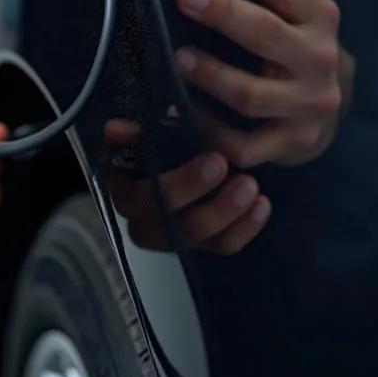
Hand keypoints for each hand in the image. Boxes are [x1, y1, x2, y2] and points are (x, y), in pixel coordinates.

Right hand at [102, 119, 270, 253]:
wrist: (196, 156)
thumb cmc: (165, 141)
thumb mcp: (151, 132)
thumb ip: (134, 134)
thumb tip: (114, 130)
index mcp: (121, 189)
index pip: (137, 196)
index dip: (173, 183)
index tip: (212, 158)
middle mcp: (140, 218)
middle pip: (165, 219)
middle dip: (197, 194)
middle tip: (229, 168)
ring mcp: (172, 235)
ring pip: (195, 234)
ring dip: (225, 211)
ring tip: (252, 186)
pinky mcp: (201, 244)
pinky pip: (222, 246)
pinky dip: (245, 228)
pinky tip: (263, 206)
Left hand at [174, 0, 351, 166]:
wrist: (321, 101)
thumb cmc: (283, 32)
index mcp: (315, 12)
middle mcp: (318, 57)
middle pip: (269, 37)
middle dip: (226, 14)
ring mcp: (307, 106)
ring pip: (255, 95)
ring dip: (213, 76)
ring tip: (175, 55)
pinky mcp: (289, 145)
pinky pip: (244, 143)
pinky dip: (210, 129)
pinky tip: (179, 110)